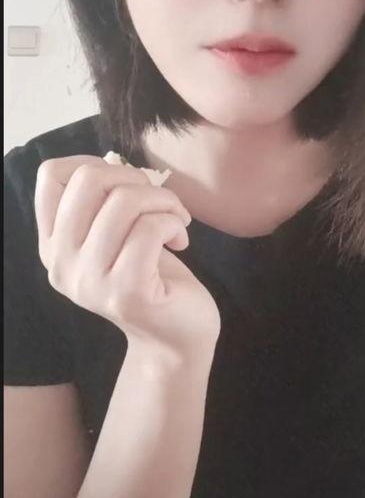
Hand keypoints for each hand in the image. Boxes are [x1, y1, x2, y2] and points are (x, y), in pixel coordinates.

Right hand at [34, 155, 220, 369]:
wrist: (175, 336)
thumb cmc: (149, 273)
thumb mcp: (114, 233)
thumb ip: (102, 200)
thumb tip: (113, 161)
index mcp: (52, 244)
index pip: (50, 175)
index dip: (95, 164)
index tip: (125, 186)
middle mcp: (60, 263)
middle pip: (88, 179)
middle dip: (135, 178)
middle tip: (158, 202)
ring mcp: (89, 281)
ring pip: (124, 200)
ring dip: (164, 201)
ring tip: (176, 220)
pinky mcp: (126, 292)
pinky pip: (150, 227)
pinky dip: (174, 222)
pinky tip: (181, 238)